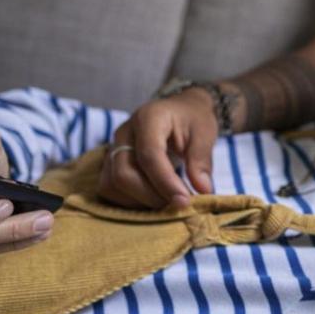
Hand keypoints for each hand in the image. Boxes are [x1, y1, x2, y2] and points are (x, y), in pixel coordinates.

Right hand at [97, 88, 216, 209]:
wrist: (180, 110)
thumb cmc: (192, 119)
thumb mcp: (205, 133)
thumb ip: (202, 160)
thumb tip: (203, 190)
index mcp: (148, 118)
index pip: (149, 155)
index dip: (165, 182)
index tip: (184, 201)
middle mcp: (124, 132)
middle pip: (123, 174)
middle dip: (151, 196)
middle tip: (179, 203)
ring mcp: (112, 147)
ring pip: (112, 185)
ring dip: (140, 201)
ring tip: (168, 201)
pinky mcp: (109, 162)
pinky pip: (109, 189)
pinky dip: (130, 201)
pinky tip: (154, 199)